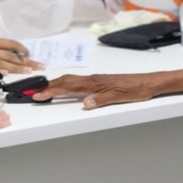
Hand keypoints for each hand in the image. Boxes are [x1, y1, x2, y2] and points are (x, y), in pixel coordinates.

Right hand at [31, 74, 154, 108]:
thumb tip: (85, 103)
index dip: (52, 91)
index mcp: (95, 83)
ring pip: (72, 80)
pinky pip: (79, 81)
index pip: (68, 86)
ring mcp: (97, 79)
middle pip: (66, 81)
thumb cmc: (136, 90)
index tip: (37, 95)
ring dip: (57, 84)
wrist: (149, 83)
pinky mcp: (101, 81)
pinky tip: (67, 88)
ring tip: (45, 89)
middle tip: (33, 92)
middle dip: (49, 86)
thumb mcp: (119, 97)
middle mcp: (94, 79)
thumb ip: (101, 100)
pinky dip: (68, 84)